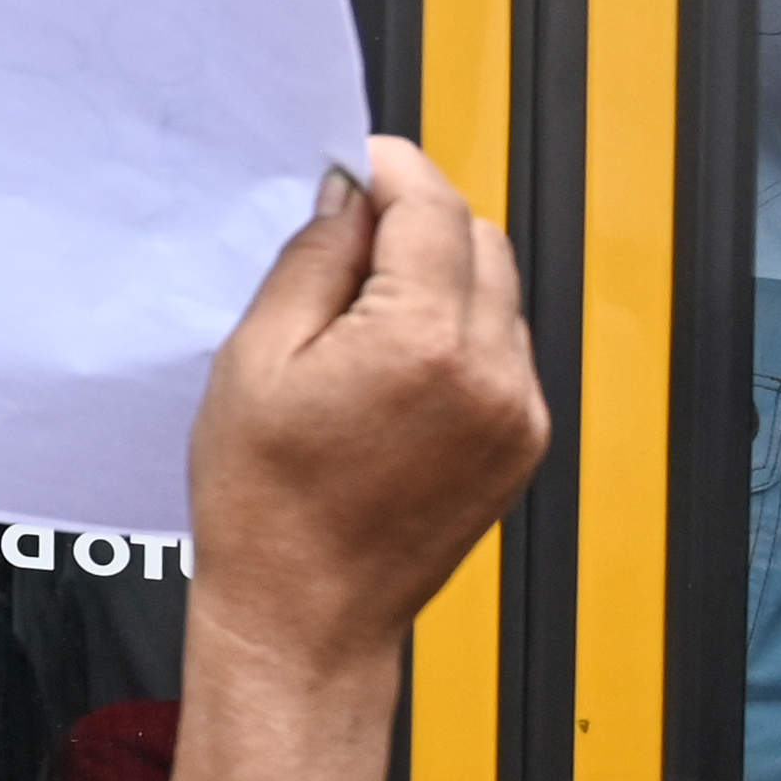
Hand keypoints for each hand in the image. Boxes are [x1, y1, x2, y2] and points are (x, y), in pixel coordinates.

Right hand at [183, 136, 544, 686]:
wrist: (307, 617)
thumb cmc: (267, 510)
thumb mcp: (255, 359)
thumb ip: (312, 259)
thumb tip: (346, 198)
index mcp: (421, 342)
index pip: (430, 205)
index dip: (390, 169)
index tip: (357, 163)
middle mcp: (490, 372)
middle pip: (477, 237)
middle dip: (417, 222)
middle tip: (347, 245)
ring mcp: (518, 411)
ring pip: (498, 290)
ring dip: (442, 276)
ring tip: (363, 322)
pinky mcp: (525, 441)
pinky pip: (505, 348)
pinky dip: (460, 333)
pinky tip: (395, 369)